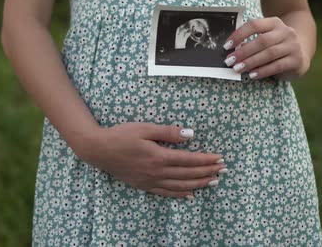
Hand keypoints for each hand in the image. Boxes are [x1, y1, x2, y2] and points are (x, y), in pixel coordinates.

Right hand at [74, 122, 225, 198]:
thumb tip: (190, 134)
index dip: (206, 160)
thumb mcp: (145, 128)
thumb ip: (168, 132)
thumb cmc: (121, 135)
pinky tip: (190, 194)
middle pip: (188, 174)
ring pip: (180, 185)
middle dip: (207, 172)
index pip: (189, 160)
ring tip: (213, 182)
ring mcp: (150, 181)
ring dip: (198, 184)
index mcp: (159, 156)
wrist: (99, 150)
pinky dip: (180, 194)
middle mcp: (157, 172)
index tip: (219, 159)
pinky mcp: (143, 185)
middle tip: (222, 171)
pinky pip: (165, 193)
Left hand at [222, 17, 310, 80]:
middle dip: (243, 51)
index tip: (226, 46)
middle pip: (261, 41)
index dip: (239, 35)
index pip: (254, 25)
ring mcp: (293, 46)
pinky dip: (263, 71)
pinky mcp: (297, 60)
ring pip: (269, 53)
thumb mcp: (266, 38)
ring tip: (238, 69)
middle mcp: (285, 32)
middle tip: (229, 61)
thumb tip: (231, 51)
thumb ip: (251, 41)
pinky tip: (252, 75)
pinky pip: (277, 66)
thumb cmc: (275, 46)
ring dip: (251, 62)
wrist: (300, 54)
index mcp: (274, 23)